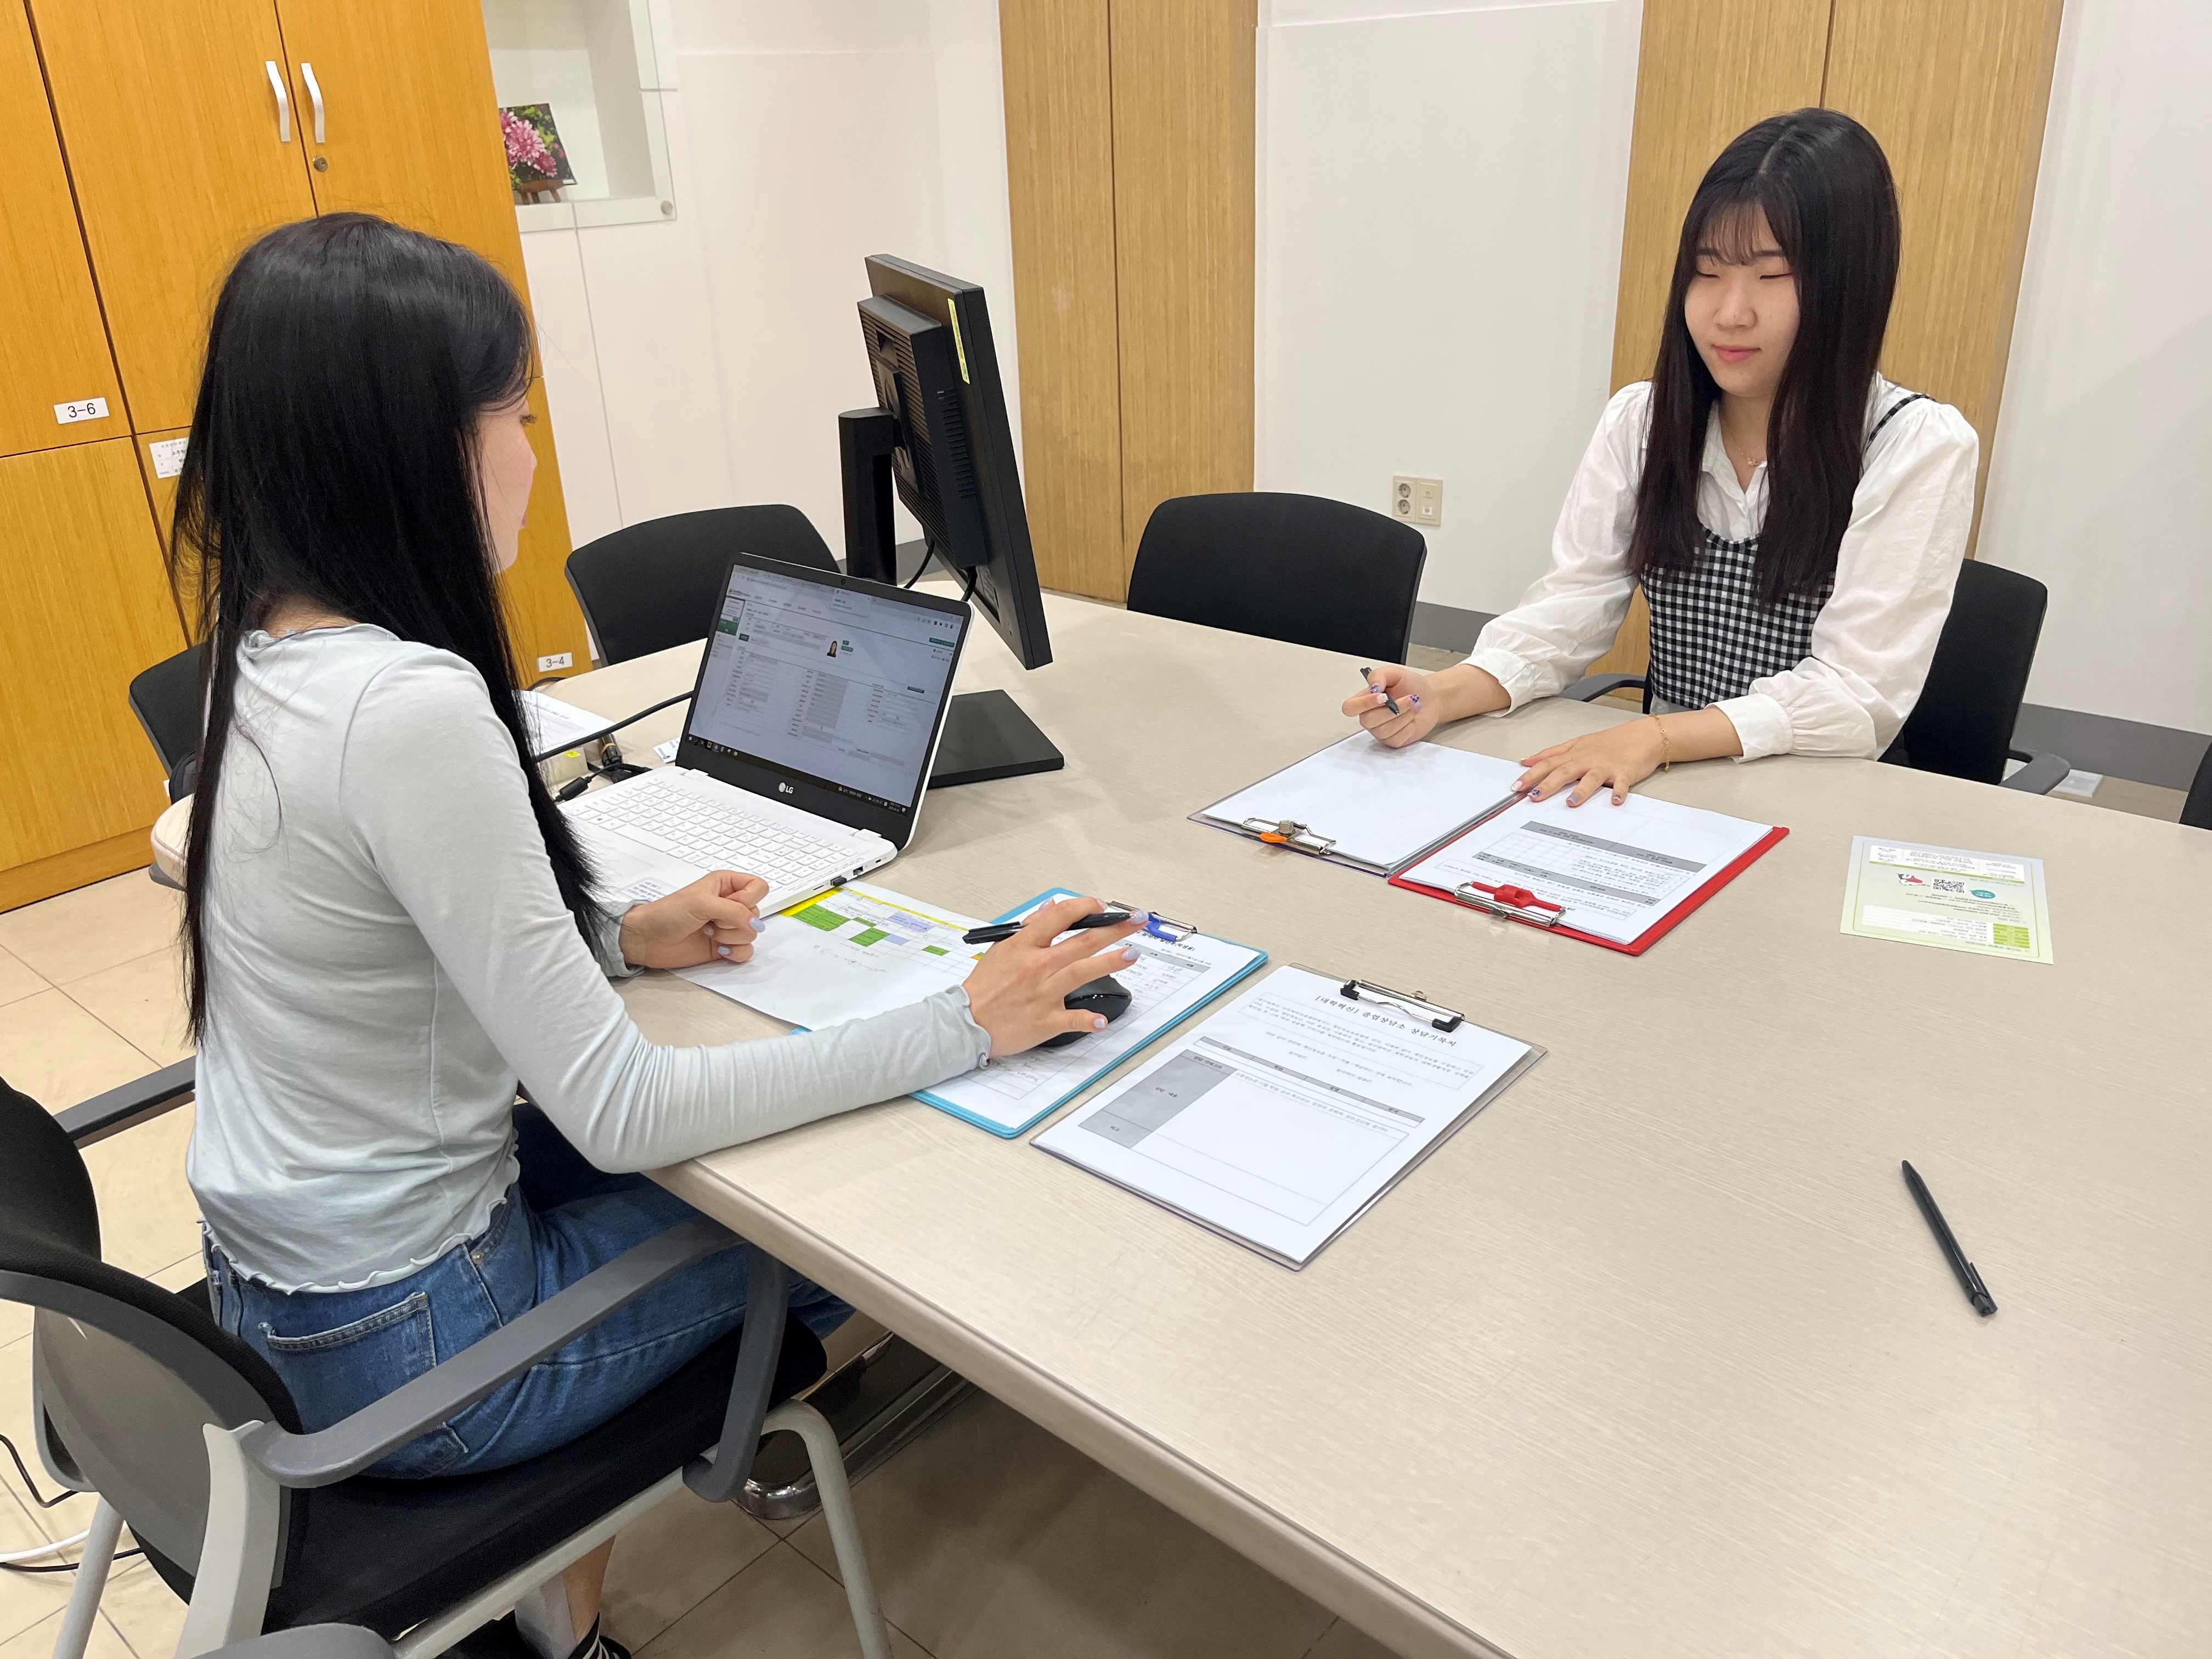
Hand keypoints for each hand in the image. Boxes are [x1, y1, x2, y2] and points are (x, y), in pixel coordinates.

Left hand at [617, 870, 769, 969]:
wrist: (648, 939)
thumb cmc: (668, 913)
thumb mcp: (702, 903)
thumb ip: (734, 911)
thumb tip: (756, 925)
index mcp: (726, 884)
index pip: (758, 887)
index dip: (749, 899)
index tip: (729, 904)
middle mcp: (730, 905)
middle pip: (756, 913)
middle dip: (735, 921)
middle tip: (711, 920)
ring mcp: (728, 927)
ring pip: (752, 934)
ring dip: (731, 937)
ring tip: (708, 932)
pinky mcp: (725, 946)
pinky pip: (746, 951)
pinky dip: (735, 952)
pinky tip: (718, 949)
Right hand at [959, 895, 1144, 1057]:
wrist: (966, 1023)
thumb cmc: (983, 987)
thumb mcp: (1001, 949)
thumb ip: (1028, 928)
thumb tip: (1050, 909)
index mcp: (1024, 946)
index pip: (1060, 917)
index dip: (1085, 907)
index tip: (1102, 906)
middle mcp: (1037, 967)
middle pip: (1081, 942)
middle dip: (1113, 930)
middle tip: (1136, 921)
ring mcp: (1042, 994)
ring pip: (1081, 972)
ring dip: (1110, 962)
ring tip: (1132, 954)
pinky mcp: (1044, 1020)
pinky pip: (1070, 1019)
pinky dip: (1087, 1020)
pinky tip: (1102, 1020)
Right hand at [1338, 663, 1436, 747]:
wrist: (1430, 698)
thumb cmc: (1411, 685)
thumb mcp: (1395, 673)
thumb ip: (1379, 675)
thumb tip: (1373, 687)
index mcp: (1364, 700)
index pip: (1349, 707)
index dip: (1363, 704)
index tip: (1382, 697)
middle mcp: (1369, 717)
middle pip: (1368, 720)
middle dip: (1394, 708)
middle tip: (1410, 698)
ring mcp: (1380, 731)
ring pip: (1384, 730)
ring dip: (1404, 716)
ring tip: (1414, 705)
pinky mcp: (1393, 741)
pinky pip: (1396, 738)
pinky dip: (1409, 727)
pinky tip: (1412, 719)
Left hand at [1516, 719, 1666, 806]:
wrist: (1642, 736)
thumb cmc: (1608, 743)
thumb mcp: (1576, 744)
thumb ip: (1551, 754)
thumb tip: (1526, 760)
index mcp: (1574, 754)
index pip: (1547, 763)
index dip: (1530, 774)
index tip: (1515, 786)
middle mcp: (1587, 759)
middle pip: (1564, 771)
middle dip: (1547, 784)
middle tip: (1533, 796)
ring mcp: (1605, 766)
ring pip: (1591, 778)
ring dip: (1581, 790)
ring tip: (1571, 803)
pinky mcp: (1624, 773)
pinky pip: (1621, 784)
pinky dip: (1619, 792)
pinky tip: (1615, 801)